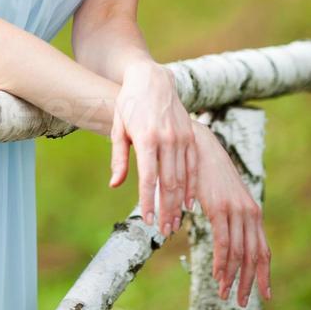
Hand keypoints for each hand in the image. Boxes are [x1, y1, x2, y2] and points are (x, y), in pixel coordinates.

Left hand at [109, 60, 197, 235]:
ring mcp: (181, 137)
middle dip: (167, 209)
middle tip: (164, 230)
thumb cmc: (129, 105)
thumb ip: (119, 158)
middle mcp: (166, 138)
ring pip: (184, 177)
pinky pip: (194, 166)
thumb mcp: (118, 128)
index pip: (148, 177)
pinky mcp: (191, 135)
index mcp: (146, 137)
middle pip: (169, 182)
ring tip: (175, 223)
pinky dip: (193, 186)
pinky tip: (190, 203)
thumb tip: (116, 185)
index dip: (148, 201)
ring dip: (180, 203)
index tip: (147, 220)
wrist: (152, 79)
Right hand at [191, 118, 271, 305]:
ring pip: (240, 253)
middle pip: (255, 256)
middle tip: (242, 302)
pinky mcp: (220, 208)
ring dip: (232, 277)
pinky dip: (222, 263)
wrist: (198, 145)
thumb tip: (227, 236)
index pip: (264, 249)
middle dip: (250, 282)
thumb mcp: (224, 196)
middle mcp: (249, 212)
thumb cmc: (207, 171)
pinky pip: (224, 243)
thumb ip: (230, 215)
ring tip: (225, 294)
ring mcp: (236, 210)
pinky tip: (217, 276)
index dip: (264, 273)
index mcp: (252, 211)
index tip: (264, 293)